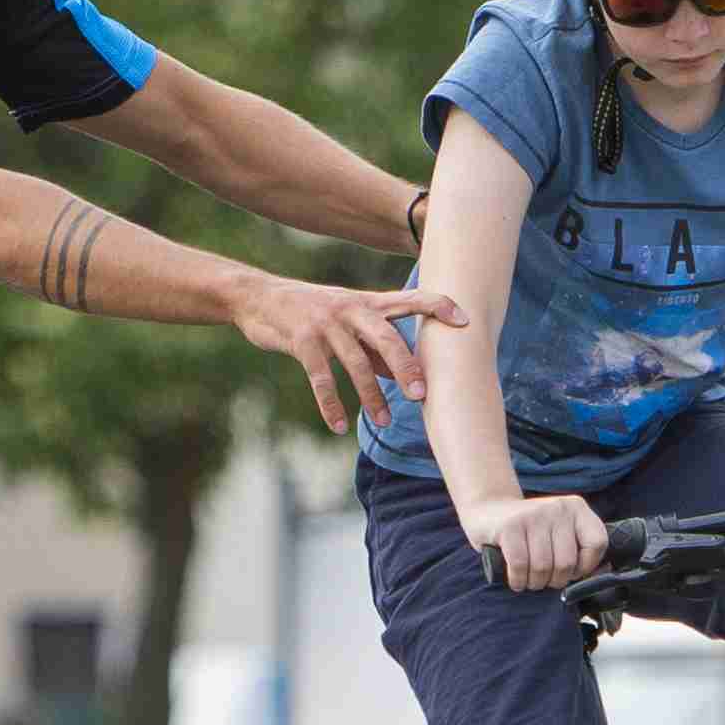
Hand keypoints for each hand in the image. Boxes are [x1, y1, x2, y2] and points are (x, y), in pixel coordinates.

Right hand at [237, 271, 455, 432]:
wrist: (259, 298)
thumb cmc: (311, 313)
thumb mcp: (347, 323)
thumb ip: (375, 346)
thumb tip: (405, 375)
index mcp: (368, 303)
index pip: (410, 299)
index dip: (438, 306)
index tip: (465, 320)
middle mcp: (351, 309)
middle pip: (386, 337)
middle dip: (406, 367)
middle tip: (421, 396)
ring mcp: (326, 324)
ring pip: (355, 363)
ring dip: (370, 396)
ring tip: (383, 423)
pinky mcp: (302, 340)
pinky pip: (320, 377)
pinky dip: (331, 404)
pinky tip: (338, 425)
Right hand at [463, 488, 608, 592]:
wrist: (487, 512)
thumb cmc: (528, 533)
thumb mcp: (558, 533)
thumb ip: (579, 550)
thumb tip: (602, 575)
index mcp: (577, 508)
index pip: (597, 544)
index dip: (585, 567)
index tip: (570, 571)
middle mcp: (558, 508)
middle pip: (567, 562)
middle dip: (554, 581)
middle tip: (543, 579)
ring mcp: (534, 515)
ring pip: (543, 567)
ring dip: (534, 583)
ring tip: (528, 579)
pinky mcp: (510, 526)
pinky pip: (521, 566)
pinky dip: (518, 580)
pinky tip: (516, 579)